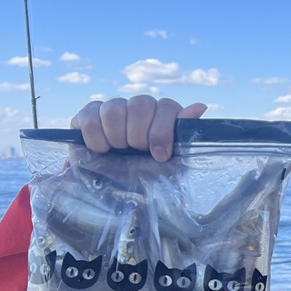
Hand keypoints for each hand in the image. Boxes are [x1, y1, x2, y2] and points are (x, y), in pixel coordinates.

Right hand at [70, 96, 206, 162]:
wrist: (117, 187)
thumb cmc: (150, 173)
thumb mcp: (173, 161)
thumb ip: (185, 135)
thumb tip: (200, 106)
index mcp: (163, 115)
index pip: (167, 107)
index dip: (162, 131)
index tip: (159, 155)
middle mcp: (140, 107)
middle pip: (141, 104)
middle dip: (139, 135)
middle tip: (137, 153)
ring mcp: (114, 108)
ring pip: (114, 108)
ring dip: (117, 136)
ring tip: (118, 151)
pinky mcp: (89, 114)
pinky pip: (90, 117)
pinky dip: (96, 137)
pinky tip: (102, 150)